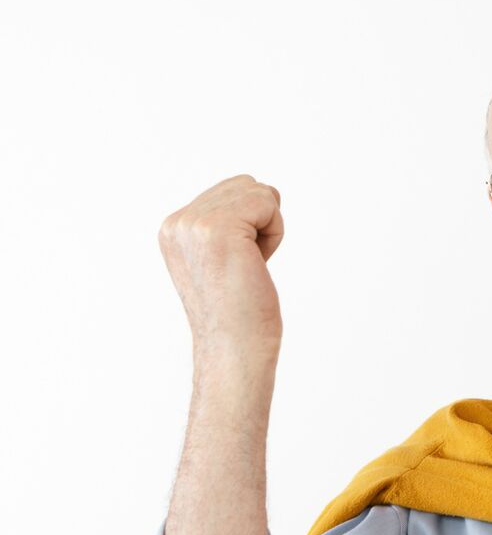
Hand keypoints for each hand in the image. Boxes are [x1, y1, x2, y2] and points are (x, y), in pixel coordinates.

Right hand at [158, 174, 285, 357]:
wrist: (235, 349)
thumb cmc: (240, 313)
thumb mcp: (224, 258)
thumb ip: (225, 223)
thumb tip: (260, 189)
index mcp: (174, 228)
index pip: (230, 192)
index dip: (250, 227)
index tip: (235, 266)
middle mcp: (178, 222)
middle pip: (246, 185)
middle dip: (260, 222)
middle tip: (246, 266)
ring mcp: (194, 223)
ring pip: (259, 191)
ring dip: (268, 228)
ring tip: (249, 265)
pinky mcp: (217, 228)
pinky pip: (268, 203)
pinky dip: (275, 232)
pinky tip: (257, 263)